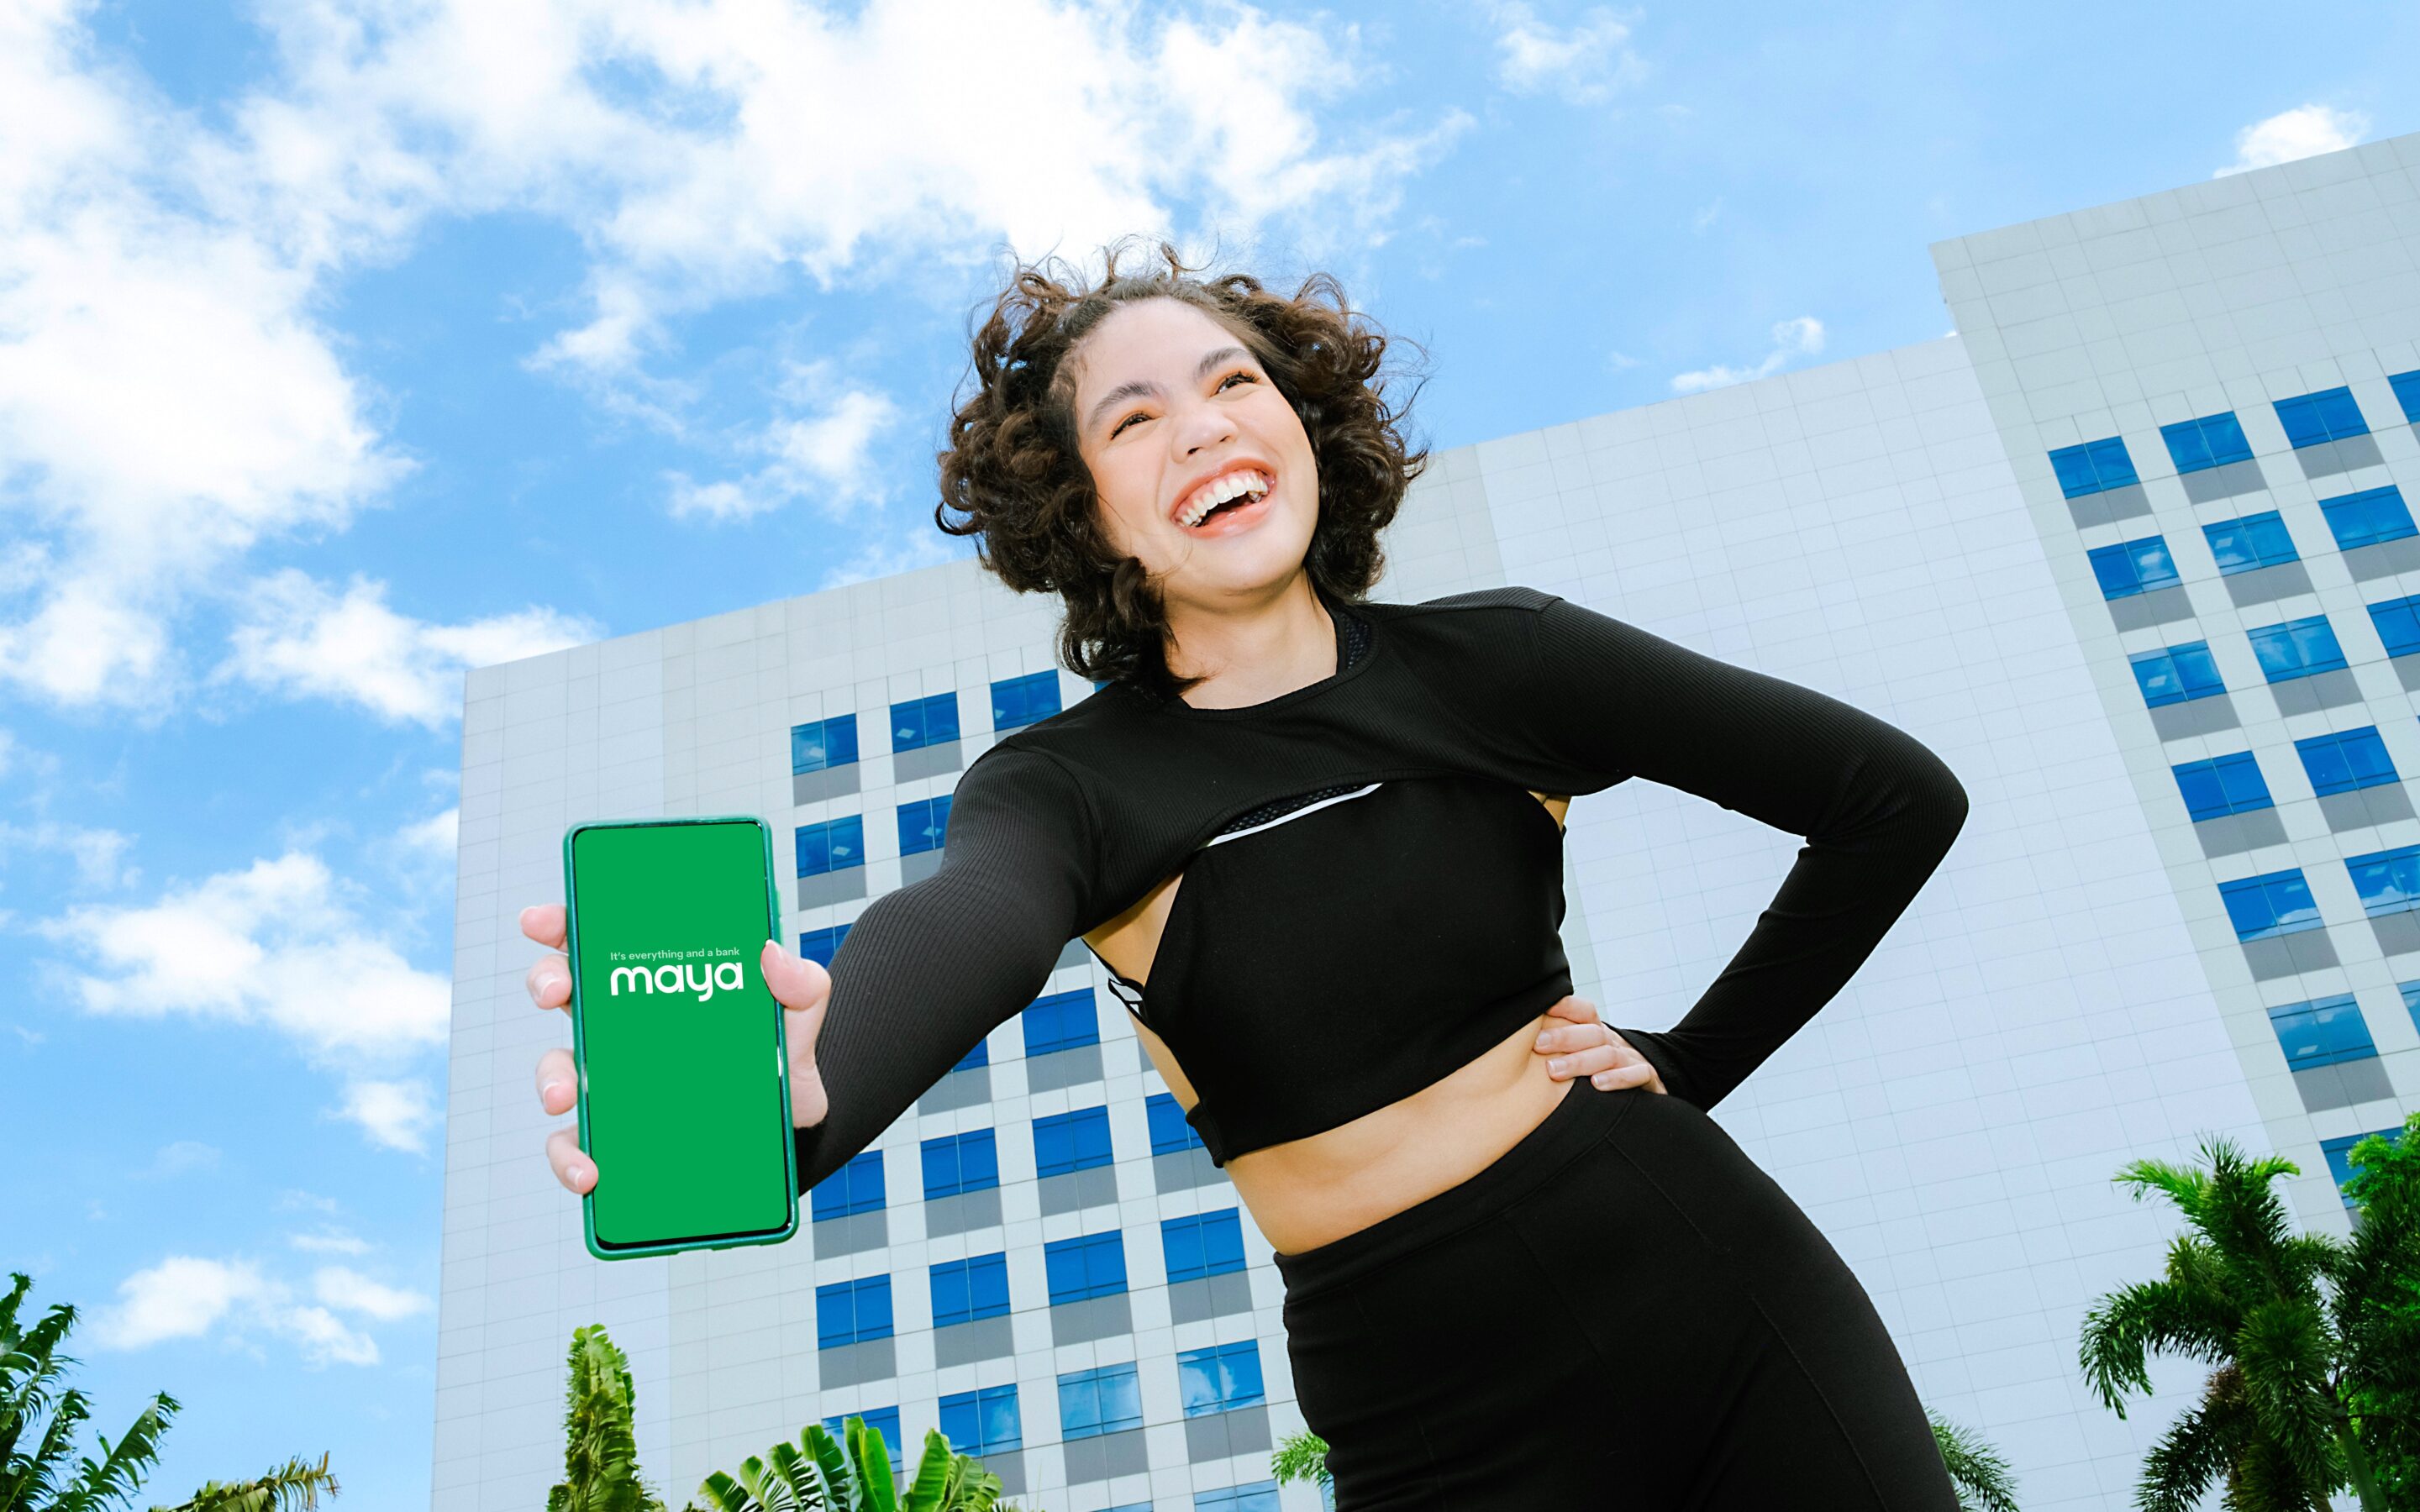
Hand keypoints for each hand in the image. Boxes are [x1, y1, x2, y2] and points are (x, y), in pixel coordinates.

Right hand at [521, 904, 833, 1196]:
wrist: (794, 1131)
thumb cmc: (784, 1061)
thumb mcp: (800, 1019)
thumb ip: (801, 985)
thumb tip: (772, 954)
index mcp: (656, 986)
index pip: (602, 944)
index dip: (565, 926)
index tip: (541, 920)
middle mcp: (624, 1029)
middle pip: (564, 992)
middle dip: (546, 982)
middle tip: (555, 991)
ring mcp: (614, 1083)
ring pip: (557, 1071)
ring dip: (550, 1080)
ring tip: (563, 1096)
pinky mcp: (616, 1139)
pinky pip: (575, 1148)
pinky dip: (571, 1159)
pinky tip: (590, 1172)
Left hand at [1533, 995, 1667, 1094]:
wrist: (1650, 1084)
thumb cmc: (1605, 1070)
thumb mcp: (1587, 1053)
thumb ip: (1562, 1045)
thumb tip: (1525, 1035)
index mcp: (1598, 1033)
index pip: (1585, 1012)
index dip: (1567, 1006)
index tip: (1544, 1007)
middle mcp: (1615, 1042)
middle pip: (1592, 1033)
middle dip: (1564, 1038)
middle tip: (1539, 1045)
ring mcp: (1632, 1059)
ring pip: (1608, 1054)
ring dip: (1580, 1061)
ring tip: (1554, 1070)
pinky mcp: (1648, 1078)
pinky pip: (1637, 1075)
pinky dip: (1618, 1079)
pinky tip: (1597, 1084)